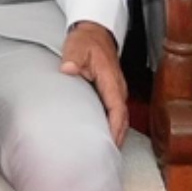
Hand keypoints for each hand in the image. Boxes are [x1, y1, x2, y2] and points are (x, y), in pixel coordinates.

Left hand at [61, 22, 131, 143]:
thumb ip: (73, 58)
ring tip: (106, 154)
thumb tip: (69, 69)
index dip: (115, 128)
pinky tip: (104, 138)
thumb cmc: (86, 40)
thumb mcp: (77, 46)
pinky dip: (113, 127)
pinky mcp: (112, 93)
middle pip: (122, 119)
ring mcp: (116, 91)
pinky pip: (115, 113)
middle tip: (106, 158)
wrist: (95, 32)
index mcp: (111, 80)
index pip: (117, 109)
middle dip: (117, 138)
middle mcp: (118, 88)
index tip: (111, 143)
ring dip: (116, 135)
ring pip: (120, 118)